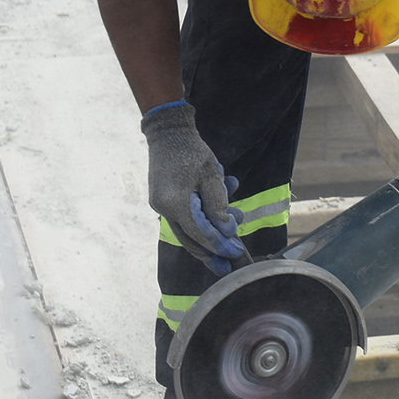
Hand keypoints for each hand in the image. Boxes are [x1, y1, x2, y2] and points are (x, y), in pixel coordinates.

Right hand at [143, 103, 240, 270]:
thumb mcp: (211, 175)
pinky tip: (223, 210)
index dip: (220, 245)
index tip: (236, 253)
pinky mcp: (164, 200)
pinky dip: (202, 217)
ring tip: (234, 228)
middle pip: (189, 240)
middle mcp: (164, 208)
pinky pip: (185, 216)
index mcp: (175, 203)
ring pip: (187, 230)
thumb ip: (219, 205)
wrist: (168, 131)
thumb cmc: (192, 149)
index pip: (200, 234)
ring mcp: (161, 205)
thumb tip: (227, 231)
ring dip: (209, 234)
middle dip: (210, 253)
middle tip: (227, 267)